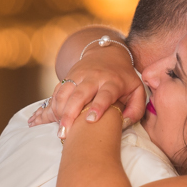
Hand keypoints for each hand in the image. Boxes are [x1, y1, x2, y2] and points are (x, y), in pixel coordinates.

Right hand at [28, 45, 146, 136]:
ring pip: (65, 92)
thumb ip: (136, 109)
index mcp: (113, 81)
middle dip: (71, 113)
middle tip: (66, 132)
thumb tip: (123, 123)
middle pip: (80, 94)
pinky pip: (57, 91)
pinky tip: (48, 119)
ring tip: (59, 129)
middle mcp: (94, 77)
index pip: (105, 94)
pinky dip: (51, 105)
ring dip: (59, 111)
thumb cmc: (124, 79)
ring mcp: (79, 76)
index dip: (98, 107)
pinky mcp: (68, 77)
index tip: (91, 120)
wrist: (107, 54)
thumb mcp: (137, 91)